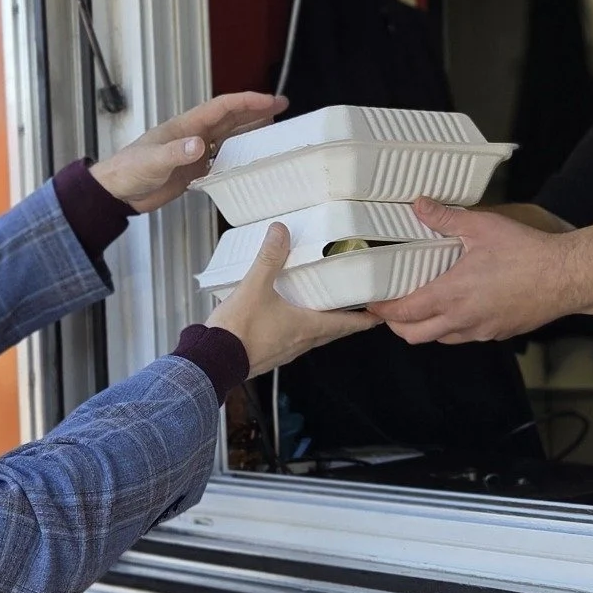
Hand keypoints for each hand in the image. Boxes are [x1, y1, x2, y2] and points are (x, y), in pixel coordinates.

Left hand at [90, 92, 286, 213]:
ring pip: (228, 137)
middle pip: (231, 118)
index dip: (248, 102)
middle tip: (282, 106)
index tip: (270, 100)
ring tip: (273, 129)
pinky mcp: (192, 170)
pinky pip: (221, 160)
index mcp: (186, 126)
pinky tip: (249, 161)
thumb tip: (200, 145)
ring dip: (250, 132)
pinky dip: (237, 158)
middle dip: (256, 111)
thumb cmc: (128, 171)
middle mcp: (193, 135)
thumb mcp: (152, 161)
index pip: (222, 108)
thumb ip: (175, 152)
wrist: (117, 192)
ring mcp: (194, 152)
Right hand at [206, 223, 377, 376]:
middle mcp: (301, 342)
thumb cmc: (238, 330)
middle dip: (346, 322)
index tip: (379, 316)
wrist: (213, 360)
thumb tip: (280, 231)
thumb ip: (269, 258)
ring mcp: (285, 351)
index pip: (345, 325)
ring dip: (323, 326)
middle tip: (356, 310)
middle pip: (332, 332)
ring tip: (324, 309)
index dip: (364, 320)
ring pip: (313, 338)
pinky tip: (288, 318)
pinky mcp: (269, 355)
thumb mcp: (255, 286)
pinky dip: (300, 330)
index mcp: (306, 327)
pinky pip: (293, 341)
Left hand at [369, 198, 579, 343]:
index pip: (404, 312)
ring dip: (424, 327)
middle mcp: (462, 319)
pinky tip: (457, 308)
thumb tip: (419, 205)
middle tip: (390, 309)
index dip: (383, 310)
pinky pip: (466, 336)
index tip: (371, 303)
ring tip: (420, 306)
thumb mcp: (483, 227)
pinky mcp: (499, 333)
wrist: (568, 277)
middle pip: (414, 336)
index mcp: (452, 294)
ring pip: (440, 338)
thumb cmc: (527, 252)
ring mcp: (481, 330)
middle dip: (396, 326)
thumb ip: (446, 218)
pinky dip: (452, 327)